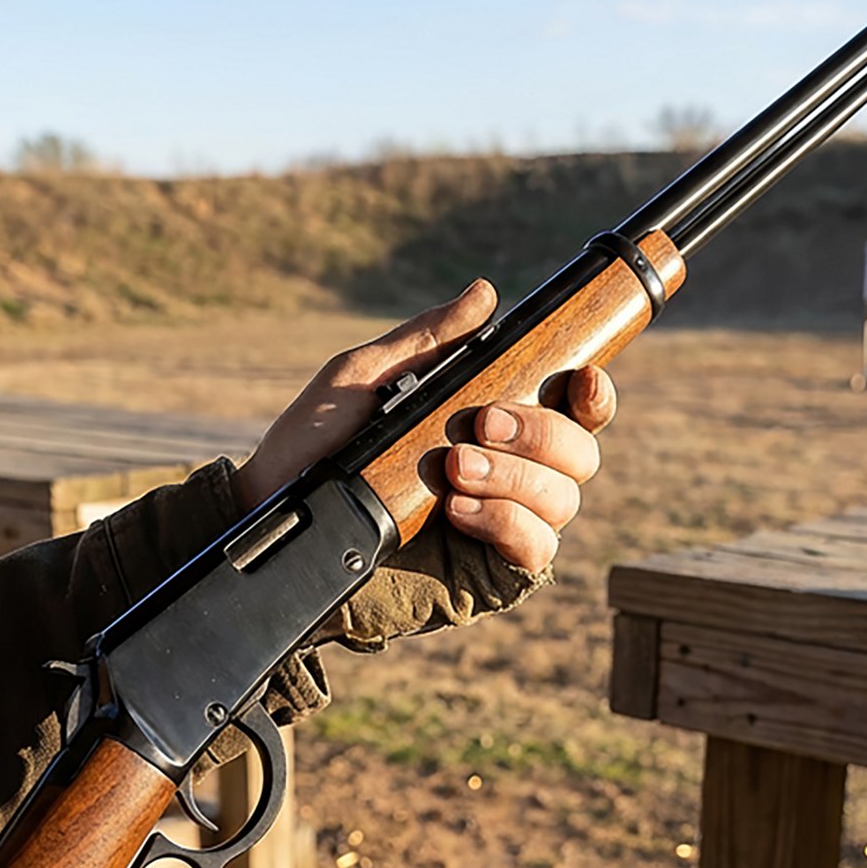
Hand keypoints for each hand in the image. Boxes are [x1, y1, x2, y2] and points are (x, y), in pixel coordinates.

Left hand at [234, 280, 615, 573]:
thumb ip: (428, 341)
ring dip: (515, 477)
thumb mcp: (364, 379)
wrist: (274, 517)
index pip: (573, 411)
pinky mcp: (485, 573)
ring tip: (452, 469)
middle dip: (540, 433)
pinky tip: (457, 510)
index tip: (580, 377)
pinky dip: (505, 522)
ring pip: (563, 500)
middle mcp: (509, 474)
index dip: (592, 394)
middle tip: (480, 424)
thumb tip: (485, 294)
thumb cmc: (312, 446)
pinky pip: (535, 550)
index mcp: (494, 425)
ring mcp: (501, 525)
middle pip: (580, 453)